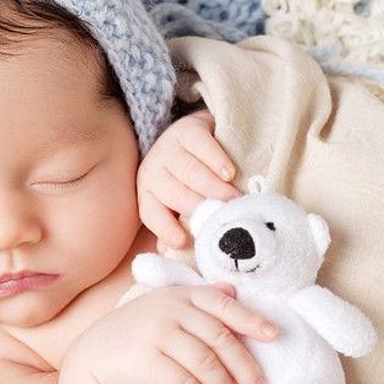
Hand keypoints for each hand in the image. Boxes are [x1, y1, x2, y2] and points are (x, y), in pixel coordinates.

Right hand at [72, 283, 275, 383]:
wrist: (98, 352)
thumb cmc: (143, 331)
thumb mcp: (169, 307)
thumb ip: (200, 301)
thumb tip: (234, 289)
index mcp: (182, 295)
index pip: (222, 304)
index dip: (250, 319)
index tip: (273, 335)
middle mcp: (170, 310)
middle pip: (219, 338)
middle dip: (243, 365)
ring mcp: (156, 334)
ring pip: (204, 362)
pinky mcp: (144, 361)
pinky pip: (182, 382)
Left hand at [137, 109, 240, 250]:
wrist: (198, 136)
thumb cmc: (190, 180)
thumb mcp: (179, 204)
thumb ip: (178, 227)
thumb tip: (171, 254)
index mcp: (149, 194)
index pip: (152, 214)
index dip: (165, 228)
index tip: (182, 242)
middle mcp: (154, 171)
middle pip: (174, 193)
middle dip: (198, 207)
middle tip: (222, 218)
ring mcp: (169, 148)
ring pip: (189, 171)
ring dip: (213, 187)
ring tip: (234, 199)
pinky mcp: (187, 129)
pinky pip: (200, 145)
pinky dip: (216, 159)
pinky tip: (229, 173)